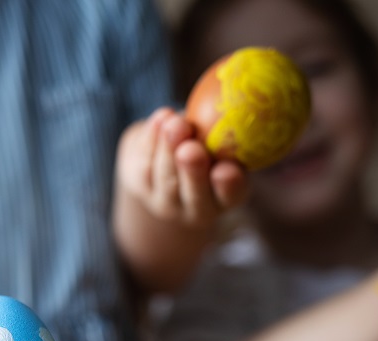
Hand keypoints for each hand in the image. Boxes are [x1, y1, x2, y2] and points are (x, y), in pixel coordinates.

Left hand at [117, 107, 248, 229]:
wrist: (169, 152)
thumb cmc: (212, 141)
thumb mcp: (229, 137)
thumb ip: (233, 128)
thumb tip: (240, 96)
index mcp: (224, 198)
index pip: (230, 196)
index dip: (229, 186)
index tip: (227, 169)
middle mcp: (194, 207)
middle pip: (193, 194)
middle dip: (192, 171)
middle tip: (191, 150)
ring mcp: (163, 199)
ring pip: (164, 177)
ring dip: (168, 150)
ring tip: (175, 124)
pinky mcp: (137, 182)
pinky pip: (142, 161)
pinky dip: (151, 138)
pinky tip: (162, 117)